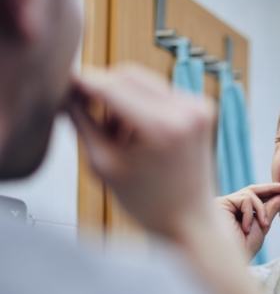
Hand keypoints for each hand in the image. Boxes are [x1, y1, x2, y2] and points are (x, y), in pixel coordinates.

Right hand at [67, 64, 216, 238]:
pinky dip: (142, 104)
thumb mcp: (104, 165)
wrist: (190, 219)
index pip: (111, 86)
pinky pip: (160, 91)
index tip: (63, 82)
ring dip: (122, 98)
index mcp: (163, 127)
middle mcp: (187, 110)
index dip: (83, 83)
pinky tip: (138, 134)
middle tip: (86, 114)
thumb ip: (82, 122)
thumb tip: (67, 90)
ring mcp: (199, 106)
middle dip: (103, 89)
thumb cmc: (147, 202)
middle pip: (128, 74)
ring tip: (118, 137)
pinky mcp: (203, 108)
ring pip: (144, 81)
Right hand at [215, 183, 279, 258]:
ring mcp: (223, 204)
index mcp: (237, 212)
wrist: (229, 262)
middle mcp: (228, 206)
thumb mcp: (262, 226)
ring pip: (250, 194)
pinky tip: (245, 229)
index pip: (255, 197)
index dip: (272, 191)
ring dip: (261, 210)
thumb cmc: (243, 249)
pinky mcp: (220, 203)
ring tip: (263, 226)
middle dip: (272, 188)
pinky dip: (250, 214)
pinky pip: (244, 200)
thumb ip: (271, 208)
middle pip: (252, 190)